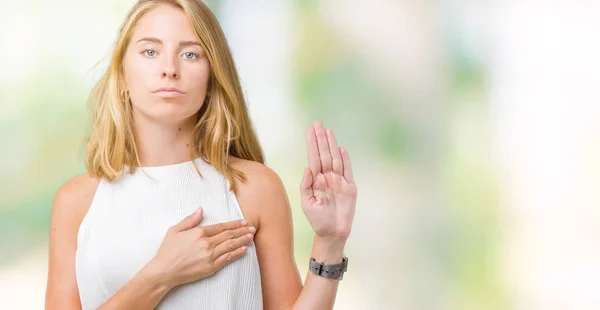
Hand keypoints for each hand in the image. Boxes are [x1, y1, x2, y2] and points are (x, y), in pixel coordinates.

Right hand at [150, 208, 255, 287]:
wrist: (164, 271)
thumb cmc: (167, 251)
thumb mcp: (175, 230)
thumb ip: (190, 220)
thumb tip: (201, 210)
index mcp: (199, 233)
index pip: (221, 227)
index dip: (234, 224)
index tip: (243, 221)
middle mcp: (206, 243)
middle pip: (228, 235)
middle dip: (242, 230)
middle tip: (253, 228)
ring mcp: (209, 256)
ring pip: (230, 246)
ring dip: (243, 240)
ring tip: (251, 236)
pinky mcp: (210, 267)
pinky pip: (227, 259)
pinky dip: (237, 253)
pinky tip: (244, 250)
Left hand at [300, 121, 356, 244]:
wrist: (332, 233)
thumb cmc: (317, 220)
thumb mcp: (306, 203)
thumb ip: (305, 186)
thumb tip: (307, 168)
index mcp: (316, 180)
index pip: (313, 157)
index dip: (312, 144)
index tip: (310, 130)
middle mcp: (327, 177)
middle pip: (324, 154)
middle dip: (321, 139)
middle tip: (318, 123)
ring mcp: (339, 181)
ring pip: (335, 158)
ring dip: (332, 144)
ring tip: (328, 131)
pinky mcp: (349, 188)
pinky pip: (348, 170)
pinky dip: (345, 159)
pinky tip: (341, 148)